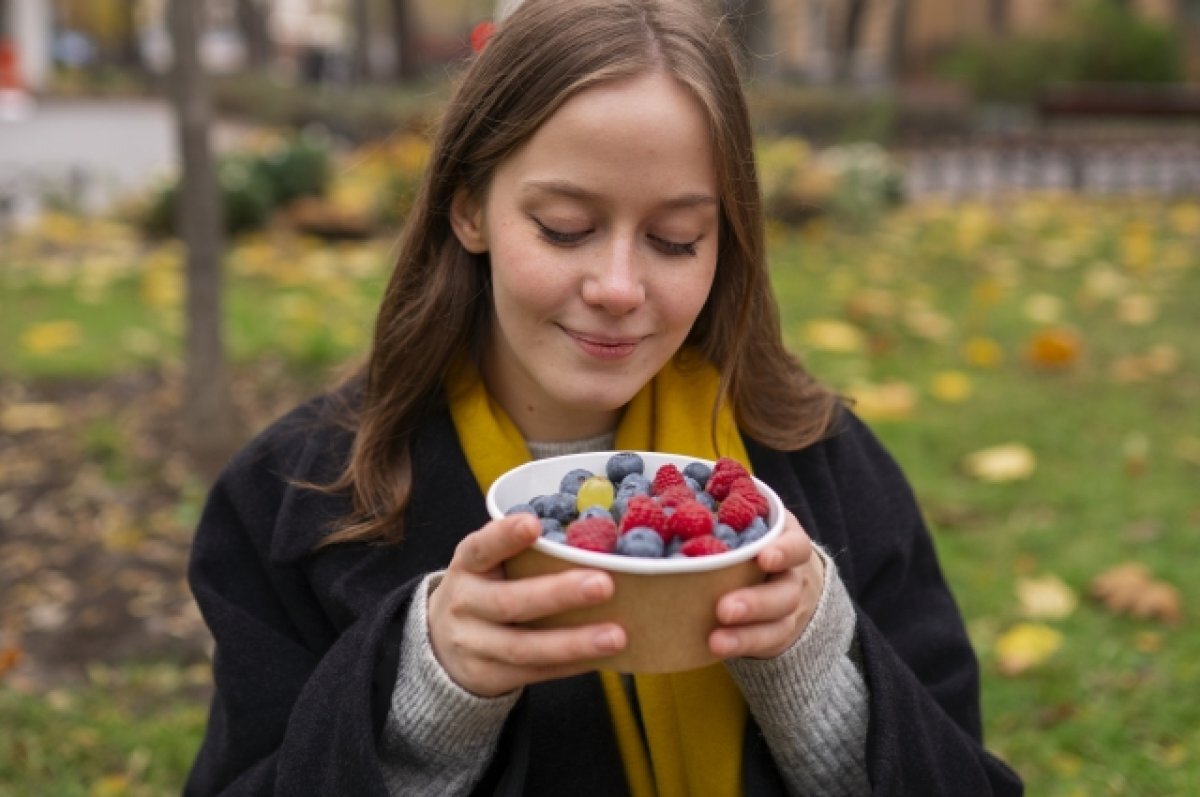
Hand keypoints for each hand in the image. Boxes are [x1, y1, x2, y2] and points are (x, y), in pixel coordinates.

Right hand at [427, 514, 626, 697]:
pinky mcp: (487, 676)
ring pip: (524, 647)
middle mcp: (465, 604)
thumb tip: (594, 545)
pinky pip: (533, 672)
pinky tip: (600, 657)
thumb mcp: (489, 565)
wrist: (443, 642)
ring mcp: (473, 645)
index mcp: (468, 565)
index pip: (481, 548)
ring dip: (573, 642)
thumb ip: (525, 554)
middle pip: (509, 602)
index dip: (505, 536)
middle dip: (558, 594)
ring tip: (615, 636)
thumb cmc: (485, 589)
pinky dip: (570, 665)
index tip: (533, 524)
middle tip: (603, 585)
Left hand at [708, 511, 823, 659]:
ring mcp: (788, 609)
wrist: (785, 577)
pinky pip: (766, 644)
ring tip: (716, 639)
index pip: (796, 544)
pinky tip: (715, 648)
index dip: (783, 550)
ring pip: (777, 625)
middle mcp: (792, 576)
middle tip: (724, 608)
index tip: (762, 557)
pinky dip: (742, 646)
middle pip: (784, 591)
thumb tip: (665, 478)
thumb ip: (722, 503)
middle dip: (755, 601)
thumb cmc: (751, 538)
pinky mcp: (777, 634)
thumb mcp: (747, 517)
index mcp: (786, 541)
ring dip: (746, 634)